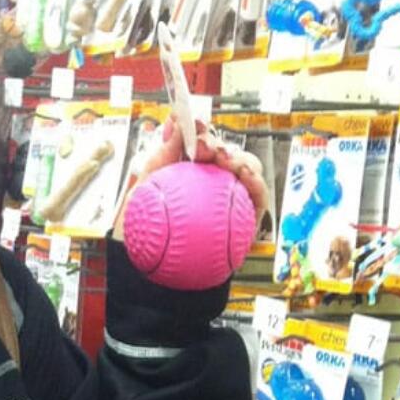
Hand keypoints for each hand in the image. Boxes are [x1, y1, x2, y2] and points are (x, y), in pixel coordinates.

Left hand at [113, 117, 268, 242]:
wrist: (150, 275)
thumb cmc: (143, 235)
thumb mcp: (141, 194)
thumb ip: (157, 159)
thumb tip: (171, 123)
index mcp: (188, 172)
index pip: (199, 144)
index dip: (200, 130)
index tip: (193, 124)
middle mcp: (212, 182)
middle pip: (224, 153)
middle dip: (218, 144)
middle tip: (205, 148)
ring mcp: (230, 199)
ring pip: (246, 169)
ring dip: (241, 159)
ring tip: (228, 161)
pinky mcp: (246, 218)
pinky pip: (258, 198)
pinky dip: (257, 184)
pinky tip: (248, 178)